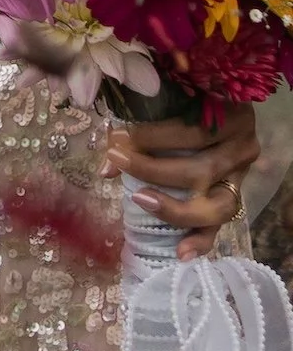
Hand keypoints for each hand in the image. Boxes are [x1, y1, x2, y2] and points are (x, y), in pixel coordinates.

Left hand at [108, 105, 258, 261]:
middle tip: (117, 162)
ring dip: (174, 208)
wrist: (222, 103)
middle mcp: (243, 145)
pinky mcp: (238, 197)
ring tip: (142, 201)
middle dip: (153, 169)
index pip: (190, 130)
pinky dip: (201, 240)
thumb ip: (144, 123)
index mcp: (230, 113)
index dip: (152, 137)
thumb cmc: (188, 97)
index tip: (117, 139)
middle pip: (200, 169)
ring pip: (216, 203)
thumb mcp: (172, 99)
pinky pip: (222, 224)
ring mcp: (243, 175)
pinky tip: (181, 252)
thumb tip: (107, 168)